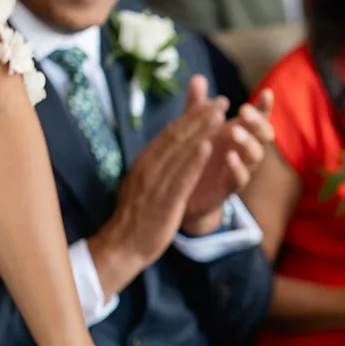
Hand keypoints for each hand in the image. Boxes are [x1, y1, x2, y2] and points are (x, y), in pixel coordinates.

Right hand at [88, 90, 221, 294]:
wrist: (122, 246)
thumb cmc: (135, 217)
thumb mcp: (142, 185)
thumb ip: (153, 167)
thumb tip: (164, 151)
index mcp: (145, 162)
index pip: (170, 133)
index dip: (191, 116)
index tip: (210, 103)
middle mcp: (149, 167)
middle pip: (177, 135)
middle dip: (200, 116)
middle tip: (222, 100)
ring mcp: (155, 183)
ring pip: (180, 151)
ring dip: (201, 131)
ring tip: (220, 114)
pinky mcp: (164, 201)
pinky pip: (181, 177)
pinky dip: (194, 160)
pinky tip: (208, 147)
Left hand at [182, 84, 275, 230]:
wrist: (184, 193)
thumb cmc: (197, 156)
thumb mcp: (194, 127)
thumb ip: (197, 105)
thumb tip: (197, 77)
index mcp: (240, 133)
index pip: (259, 118)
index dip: (265, 107)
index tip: (266, 92)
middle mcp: (244, 151)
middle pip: (264, 136)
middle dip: (258, 123)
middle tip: (244, 111)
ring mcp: (240, 169)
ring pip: (256, 157)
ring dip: (248, 143)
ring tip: (235, 132)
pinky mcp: (229, 188)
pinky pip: (240, 178)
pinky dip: (237, 167)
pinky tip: (229, 156)